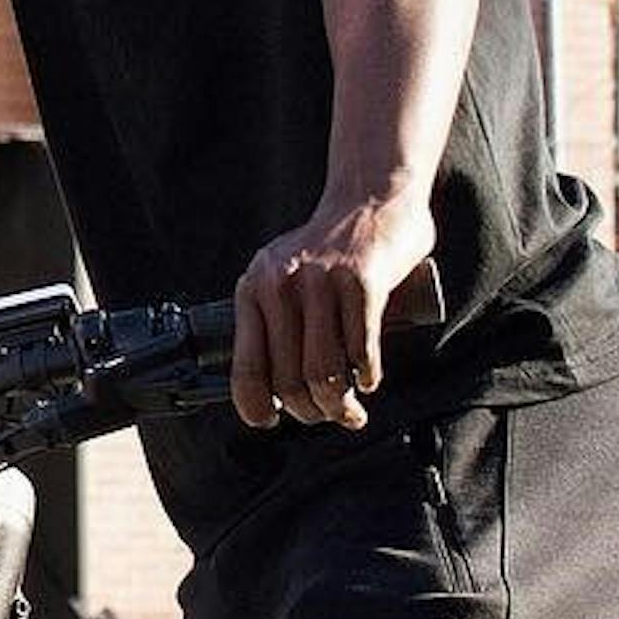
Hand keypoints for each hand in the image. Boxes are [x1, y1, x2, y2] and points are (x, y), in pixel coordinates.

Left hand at [228, 197, 437, 431]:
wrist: (372, 198)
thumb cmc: (331, 250)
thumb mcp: (285, 277)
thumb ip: (275, 321)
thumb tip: (274, 391)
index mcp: (254, 289)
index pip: (246, 366)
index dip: (254, 406)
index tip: (270, 420)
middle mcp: (281, 286)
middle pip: (289, 379)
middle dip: (310, 412)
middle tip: (329, 418)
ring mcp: (322, 283)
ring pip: (324, 372)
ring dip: (340, 406)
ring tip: (351, 411)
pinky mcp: (362, 282)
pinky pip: (361, 350)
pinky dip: (367, 376)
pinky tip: (368, 381)